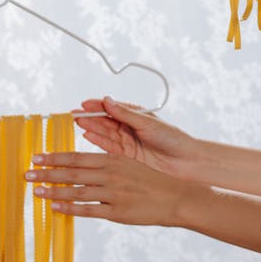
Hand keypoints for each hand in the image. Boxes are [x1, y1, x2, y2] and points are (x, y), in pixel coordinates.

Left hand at [27, 150, 196, 226]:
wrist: (175, 197)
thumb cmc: (151, 181)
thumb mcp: (129, 165)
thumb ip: (106, 165)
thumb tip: (82, 168)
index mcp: (113, 160)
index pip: (77, 157)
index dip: (54, 157)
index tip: (36, 157)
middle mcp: (110, 174)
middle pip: (72, 172)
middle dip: (47, 173)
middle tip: (27, 173)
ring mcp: (113, 194)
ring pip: (77, 191)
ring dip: (54, 191)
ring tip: (35, 191)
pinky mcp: (117, 212)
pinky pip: (88, 210)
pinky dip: (70, 208)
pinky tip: (55, 207)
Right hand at [75, 96, 195, 176]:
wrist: (185, 161)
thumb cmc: (171, 137)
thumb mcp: (147, 122)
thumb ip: (126, 114)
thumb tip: (108, 100)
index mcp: (137, 115)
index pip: (113, 108)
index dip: (97, 106)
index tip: (83, 104)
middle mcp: (131, 127)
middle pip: (106, 121)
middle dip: (90, 117)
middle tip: (75, 115)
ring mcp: (128, 142)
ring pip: (106, 133)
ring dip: (92, 128)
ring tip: (78, 123)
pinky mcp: (128, 156)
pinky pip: (110, 147)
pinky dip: (99, 142)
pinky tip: (88, 136)